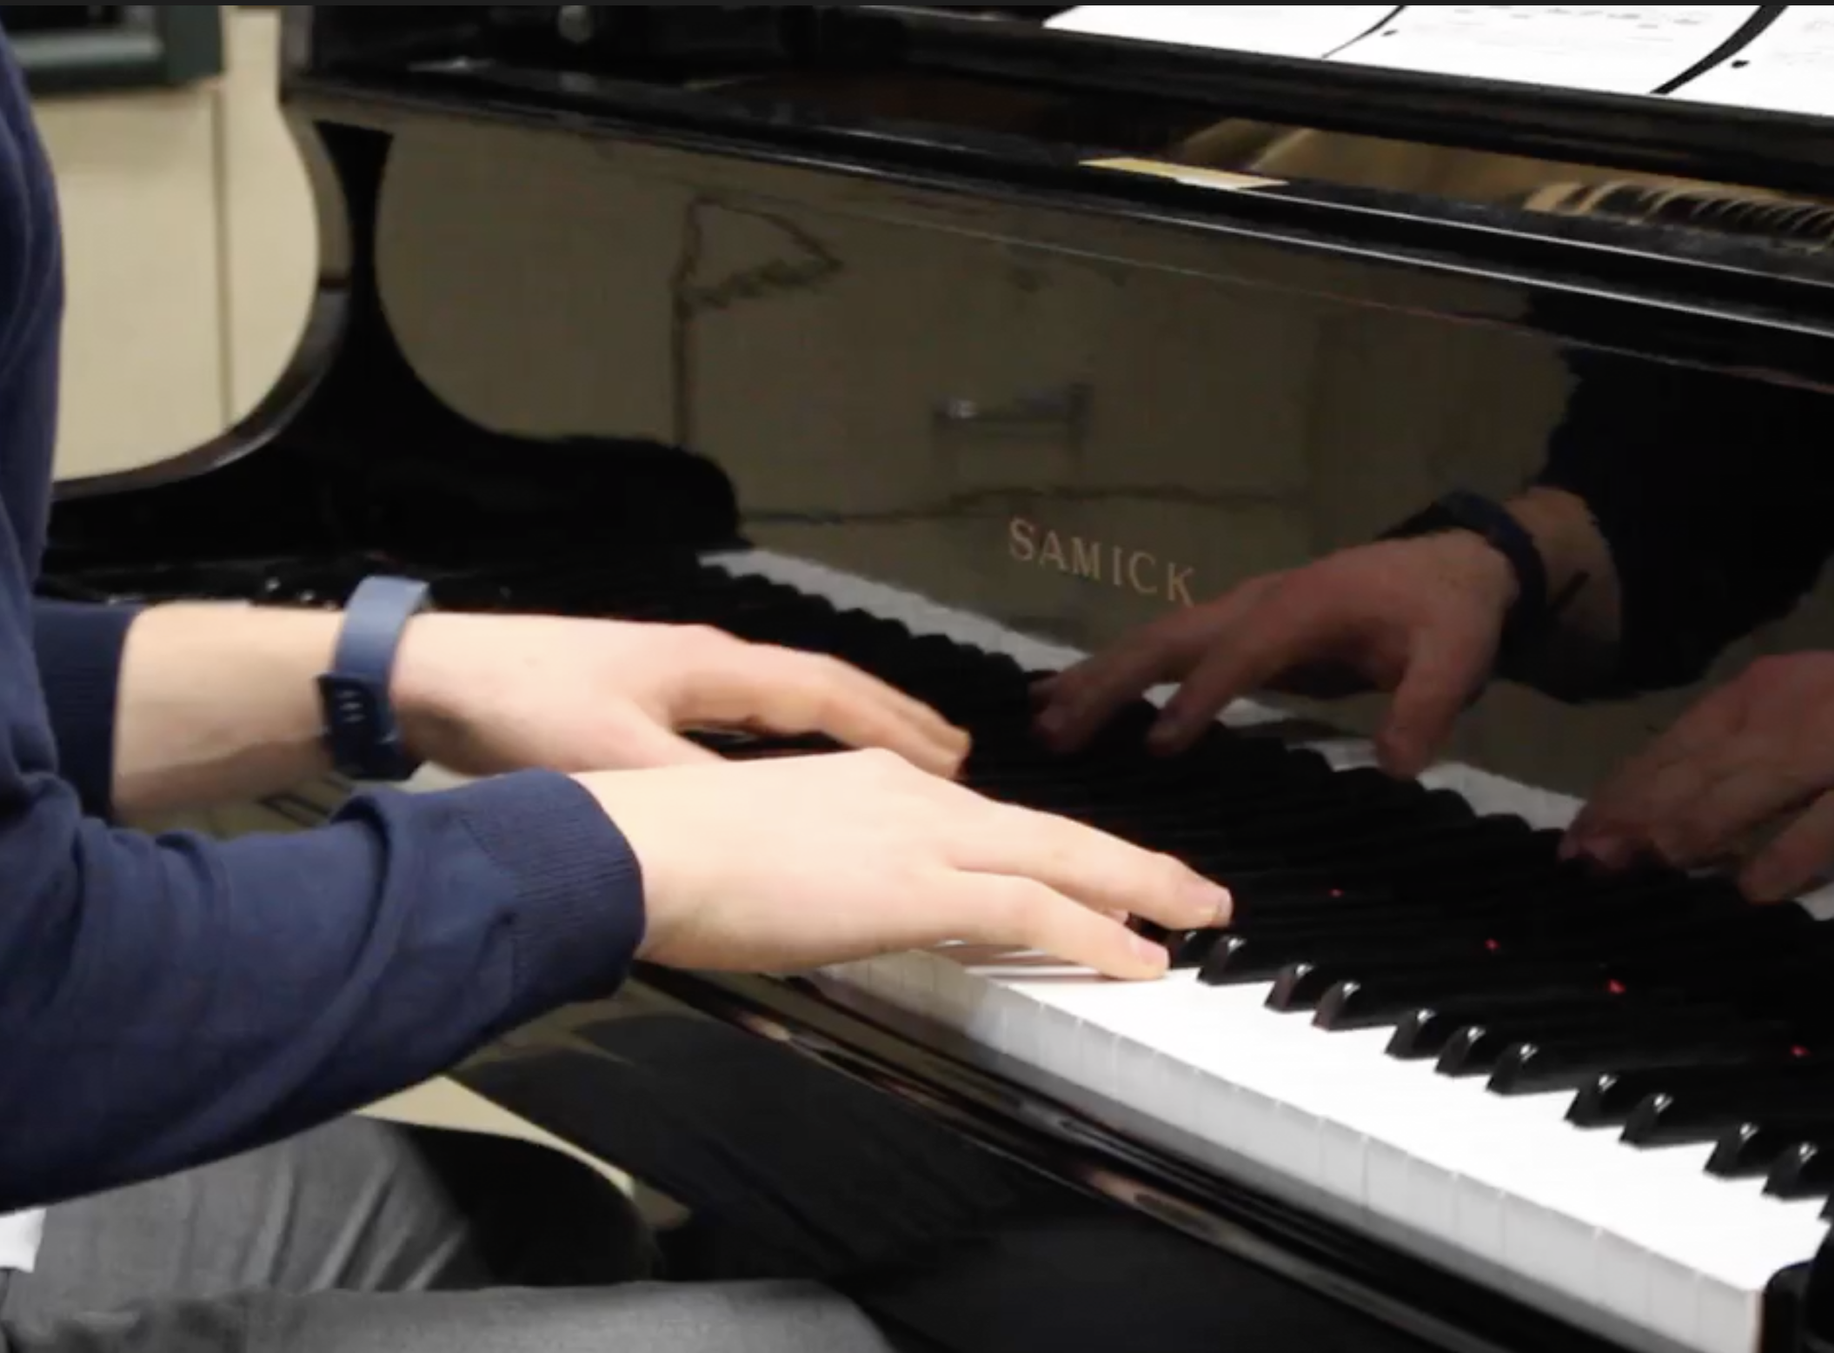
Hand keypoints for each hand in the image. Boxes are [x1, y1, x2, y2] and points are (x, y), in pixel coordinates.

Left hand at [393, 616, 969, 776]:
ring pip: (780, 703)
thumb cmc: (522, 710)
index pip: (828, 690)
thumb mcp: (616, 759)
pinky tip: (788, 773)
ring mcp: (671, 677)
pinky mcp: (637, 698)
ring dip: (841, 730)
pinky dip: (788, 742)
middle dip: (887, 720)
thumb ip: (695, 789)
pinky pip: (742, 718)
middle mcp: (704, 663)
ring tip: (891, 762)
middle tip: (950, 757)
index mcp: (712, 668)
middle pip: (819, 687)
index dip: (894, 725)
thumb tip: (774, 821)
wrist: (428, 675)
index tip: (951, 758)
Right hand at [579, 750, 1230, 977]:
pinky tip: (1139, 956)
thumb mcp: (761, 849)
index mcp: (872, 781)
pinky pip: (1034, 908)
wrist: (637, 848)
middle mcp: (910, 793)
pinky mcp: (918, 885)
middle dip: (1128, 861)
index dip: (1051, 848)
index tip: (1090, 869)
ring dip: (1139, 890)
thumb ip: (814, 868)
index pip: (988, 819)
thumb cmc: (669, 858)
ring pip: (1063, 858)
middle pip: (1048, 829)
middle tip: (1190, 890)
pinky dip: (1098, 932)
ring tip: (1196, 917)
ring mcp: (920, 836)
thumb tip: (823, 902)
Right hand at [1033, 531, 1515, 774]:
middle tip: (1053, 731)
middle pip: (1170, 638)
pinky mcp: (1239, 629)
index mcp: (1303, 608)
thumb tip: (1395, 765)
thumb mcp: (1457, 658)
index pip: (1240, 652)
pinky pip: (1166, 649)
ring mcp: (1242, 611)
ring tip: (1039, 718)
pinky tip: (1073, 699)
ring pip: (1155, 640)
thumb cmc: (1450, 614)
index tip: (1157, 745)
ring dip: (1097, 678)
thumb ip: (1427, 707)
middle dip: (1111, 682)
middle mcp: (1257, 602)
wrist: (1455, 566)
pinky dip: (1117, 672)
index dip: (1200, 695)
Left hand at [1565, 651, 1833, 900]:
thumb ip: (1743, 762)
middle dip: (1635, 815)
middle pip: (1694, 766)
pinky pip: (1832, 819)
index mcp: (1761, 694)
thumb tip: (1670, 816)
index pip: (1673, 745)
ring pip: (1747, 786)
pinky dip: (1789, 853)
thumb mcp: (1804, 720)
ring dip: (1688, 828)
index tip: (1576, 836)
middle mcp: (1789, 710)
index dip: (1622, 792)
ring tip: (1639, 868)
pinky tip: (1749, 893)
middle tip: (1585, 861)